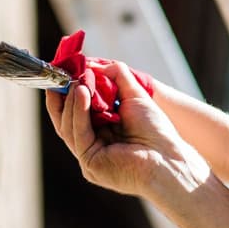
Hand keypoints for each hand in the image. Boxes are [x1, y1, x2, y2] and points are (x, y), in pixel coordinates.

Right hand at [46, 61, 210, 200]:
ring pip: (69, 126)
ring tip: (77, 82)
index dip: (68, 93)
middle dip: (63, 97)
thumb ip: (117, 76)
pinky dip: (78, 112)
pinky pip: (78, 134)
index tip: (64, 73)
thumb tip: (94, 64)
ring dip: (72, 101)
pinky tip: (82, 93)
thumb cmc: (156, 130)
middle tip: (60, 77)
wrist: (168, 157)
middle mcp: (93, 144)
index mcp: (102, 132)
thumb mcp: (135, 95)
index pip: (76, 112)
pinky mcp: (90, 163)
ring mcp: (90, 156)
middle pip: (66, 120)